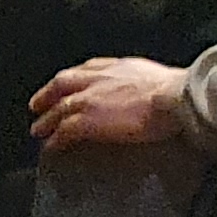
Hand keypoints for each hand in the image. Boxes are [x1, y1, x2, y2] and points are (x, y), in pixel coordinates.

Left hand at [28, 55, 189, 150]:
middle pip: (62, 85)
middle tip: (37, 107)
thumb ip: (143, 81)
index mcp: (117, 66)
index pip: (86, 69)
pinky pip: (62, 132)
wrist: (176, 98)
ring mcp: (88, 99)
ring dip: (46, 121)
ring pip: (58, 110)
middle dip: (47, 96)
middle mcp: (97, 78)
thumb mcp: (156, 76)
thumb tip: (151, 90)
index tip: (65, 85)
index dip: (73, 78)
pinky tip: (50, 149)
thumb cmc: (178, 90)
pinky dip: (54, 141)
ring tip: (38, 132)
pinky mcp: (85, 121)